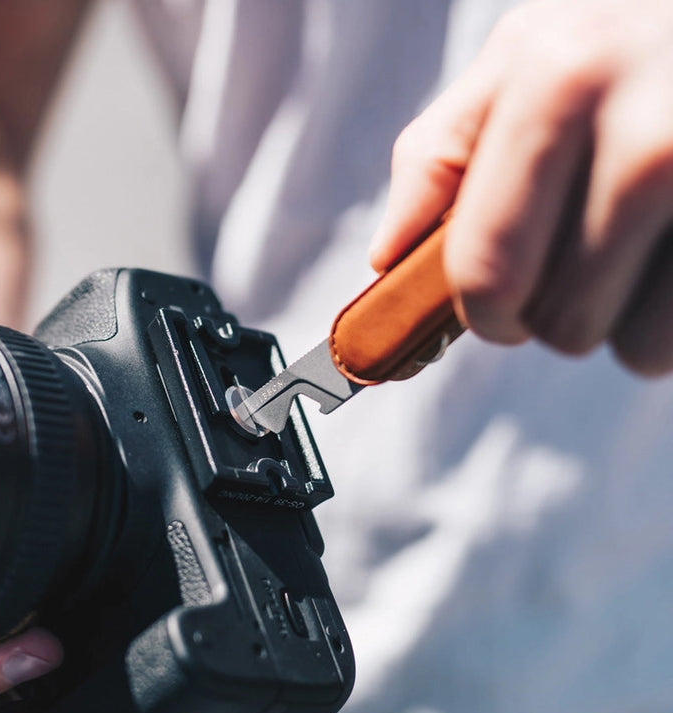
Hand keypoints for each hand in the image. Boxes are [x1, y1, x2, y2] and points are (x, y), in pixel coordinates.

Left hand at [370, 0, 672, 374]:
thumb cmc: (625, 45)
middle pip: (561, 323)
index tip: (500, 314)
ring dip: (626, 319)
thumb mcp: (526, 60)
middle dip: (558, 317)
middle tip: (582, 265)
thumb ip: (440, 155)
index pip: (487, 271)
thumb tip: (384, 259)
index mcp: (557, 82)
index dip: (486, 316)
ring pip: (635, 347)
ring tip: (644, 243)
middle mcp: (647, 137)